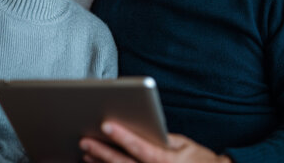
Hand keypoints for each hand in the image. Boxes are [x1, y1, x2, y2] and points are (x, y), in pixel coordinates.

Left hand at [79, 121, 231, 162]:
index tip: (106, 125)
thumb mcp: (184, 144)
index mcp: (166, 160)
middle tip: (85, 141)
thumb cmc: (198, 159)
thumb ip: (162, 138)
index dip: (122, 136)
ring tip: (87, 153)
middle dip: (102, 152)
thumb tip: (140, 129)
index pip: (140, 147)